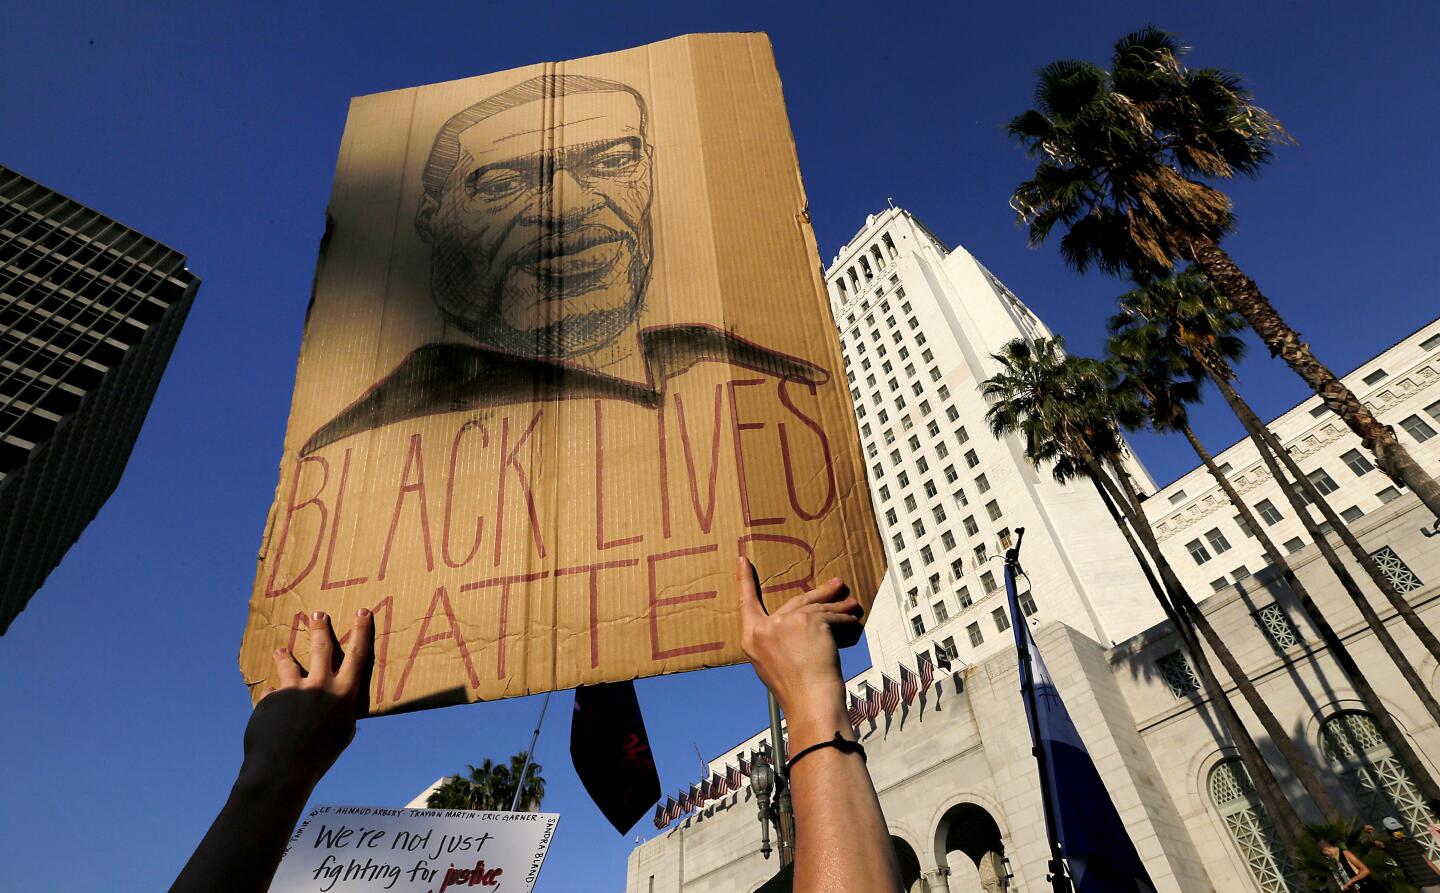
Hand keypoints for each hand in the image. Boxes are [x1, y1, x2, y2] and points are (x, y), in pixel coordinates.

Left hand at [240, 610, 373, 790]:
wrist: (282, 769)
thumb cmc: (319, 757)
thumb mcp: (342, 734)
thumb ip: (342, 711)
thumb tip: (340, 702)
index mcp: (344, 695)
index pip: (357, 655)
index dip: (361, 632)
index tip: (362, 612)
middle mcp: (319, 685)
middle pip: (321, 647)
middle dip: (319, 628)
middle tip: (316, 614)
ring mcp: (293, 689)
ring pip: (288, 662)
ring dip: (284, 656)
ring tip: (280, 651)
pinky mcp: (270, 698)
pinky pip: (271, 695)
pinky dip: (272, 702)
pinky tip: (271, 717)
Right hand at [737, 557, 862, 729]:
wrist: (809, 700)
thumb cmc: (796, 691)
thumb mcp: (772, 664)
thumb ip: (777, 641)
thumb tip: (798, 622)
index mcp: (751, 639)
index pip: (746, 603)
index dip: (744, 580)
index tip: (743, 560)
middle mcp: (765, 627)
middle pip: (794, 602)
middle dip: (819, 594)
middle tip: (835, 584)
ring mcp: (785, 621)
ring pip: (815, 606)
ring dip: (836, 605)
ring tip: (851, 603)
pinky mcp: (808, 620)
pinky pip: (830, 615)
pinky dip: (844, 618)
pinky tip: (852, 619)